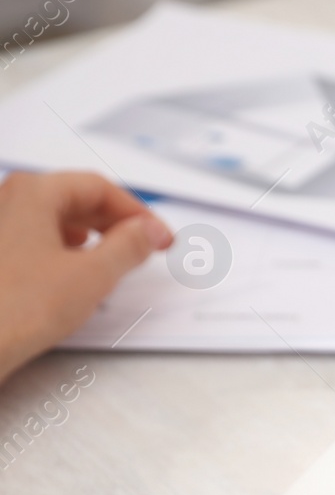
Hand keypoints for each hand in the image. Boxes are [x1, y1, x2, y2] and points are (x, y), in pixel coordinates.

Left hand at [0, 171, 171, 384]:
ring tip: (117, 260)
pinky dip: (68, 249)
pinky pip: (39, 238)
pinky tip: (77, 270)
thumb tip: (150, 230)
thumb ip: (130, 246)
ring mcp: (1, 226)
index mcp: (34, 192)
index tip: (160, 236)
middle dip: (117, 223)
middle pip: (76, 199)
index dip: (137, 212)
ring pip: (57, 219)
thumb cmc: (17, 307)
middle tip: (147, 247)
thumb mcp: (93, 275)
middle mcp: (10, 200)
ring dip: (94, 236)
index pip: (98, 187)